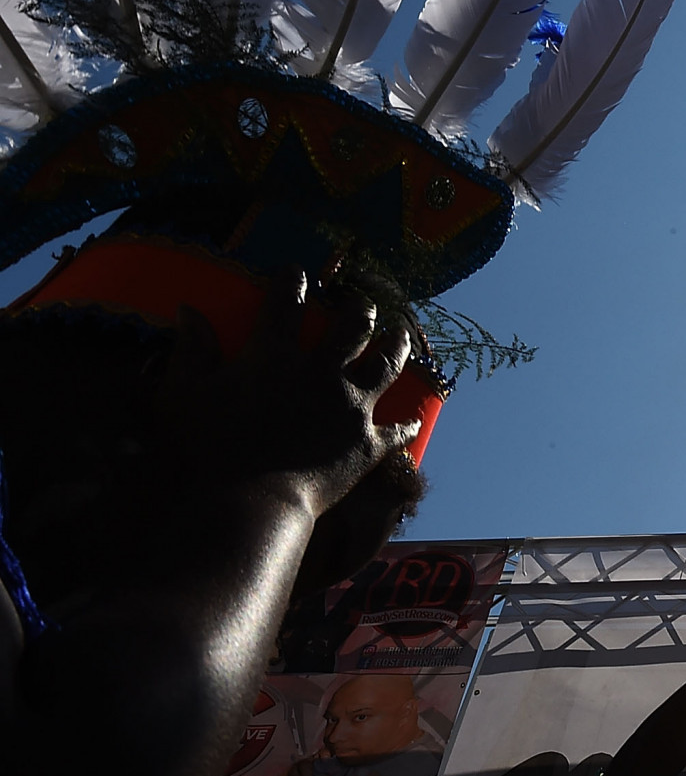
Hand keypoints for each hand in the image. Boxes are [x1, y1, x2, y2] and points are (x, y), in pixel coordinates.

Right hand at [151, 271, 419, 518]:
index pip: (288, 303)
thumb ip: (191, 350)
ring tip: (400, 333)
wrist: (251, 503)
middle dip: (360, 308)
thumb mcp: (184, 394)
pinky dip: (406, 424)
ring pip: (386, 365)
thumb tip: (188, 309)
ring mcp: (351, 407)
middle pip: (353, 326)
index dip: (294, 282)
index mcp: (276, 356)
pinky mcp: (368, 445)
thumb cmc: (208, 449)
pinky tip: (413, 419)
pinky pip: (397, 430)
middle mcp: (322, 373)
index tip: (299, 272)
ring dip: (396, 346)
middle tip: (364, 302)